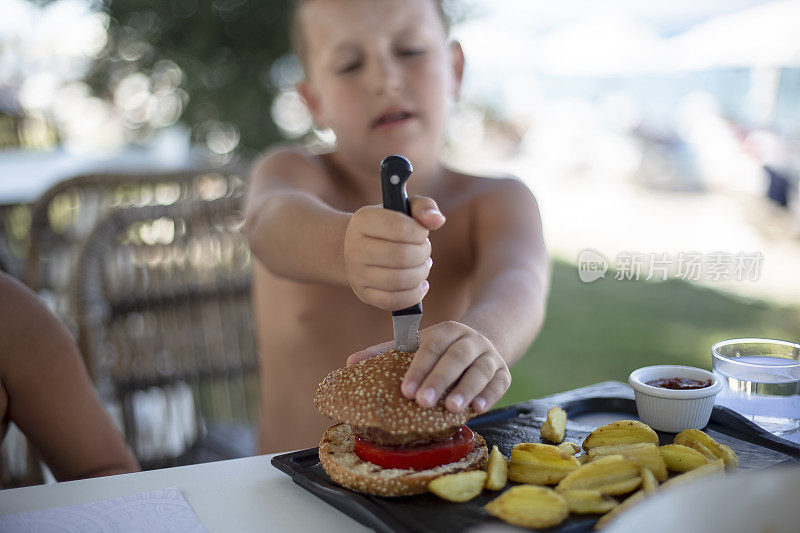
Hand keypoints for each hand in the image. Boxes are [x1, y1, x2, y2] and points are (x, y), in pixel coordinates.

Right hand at [343, 196, 444, 309]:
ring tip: (423, 266)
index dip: (420, 232)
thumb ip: (424, 207)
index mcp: (363, 220)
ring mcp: (357, 273)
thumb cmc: (388, 225)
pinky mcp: (363, 293)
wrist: (358, 247)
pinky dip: (413, 295)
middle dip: (423, 254)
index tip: (421, 233)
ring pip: (398, 280)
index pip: (400, 228)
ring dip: (421, 274)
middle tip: (424, 251)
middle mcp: (355, 247)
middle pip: (401, 256)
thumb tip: (437, 220)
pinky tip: (420, 285)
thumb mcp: (404, 208)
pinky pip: (392, 301)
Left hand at [347, 321, 510, 413]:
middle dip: (439, 379)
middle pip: (456, 357)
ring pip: (480, 370)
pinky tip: (478, 409)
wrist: (485, 339)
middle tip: (422, 402)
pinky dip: (490, 395)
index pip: (431, 347)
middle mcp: (470, 340)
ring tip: (451, 409)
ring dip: (466, 389)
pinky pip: (500, 383)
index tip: (405, 390)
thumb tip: (349, 363)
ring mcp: (489, 355)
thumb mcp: (417, 344)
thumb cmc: (442, 349)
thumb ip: (386, 353)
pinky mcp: (504, 372)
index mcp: (446, 330)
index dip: (418, 368)